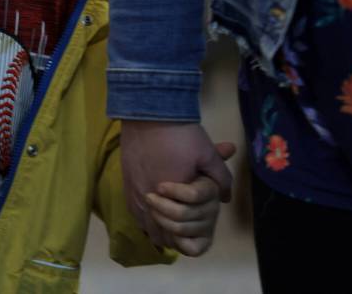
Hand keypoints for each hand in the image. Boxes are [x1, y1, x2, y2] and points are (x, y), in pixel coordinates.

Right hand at [120, 121, 234, 248]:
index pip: (178, 232)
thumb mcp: (208, 154)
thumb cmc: (181, 134)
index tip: (195, 232)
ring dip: (157, 225)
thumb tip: (226, 197)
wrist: (149, 113)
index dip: (187, 237)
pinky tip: (151, 210)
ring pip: (144, 223)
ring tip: (168, 222)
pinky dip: (143, 215)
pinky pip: (133, 210)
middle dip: (172, 235)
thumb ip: (221, 178)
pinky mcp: (125, 181)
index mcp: (174, 196)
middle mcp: (150, 198)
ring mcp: (135, 190)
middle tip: (184, 231)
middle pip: (159, 232)